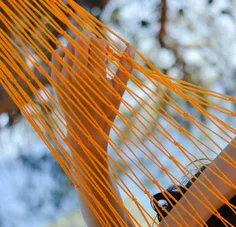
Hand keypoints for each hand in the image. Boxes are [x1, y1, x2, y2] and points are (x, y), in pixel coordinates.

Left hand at [51, 35, 133, 155]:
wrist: (86, 128)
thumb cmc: (107, 109)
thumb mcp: (119, 90)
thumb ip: (126, 68)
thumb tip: (131, 47)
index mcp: (96, 76)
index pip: (97, 44)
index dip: (103, 43)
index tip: (107, 51)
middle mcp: (78, 74)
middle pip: (82, 41)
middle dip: (90, 40)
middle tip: (97, 48)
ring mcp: (64, 76)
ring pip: (68, 46)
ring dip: (79, 45)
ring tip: (87, 54)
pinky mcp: (55, 79)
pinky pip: (57, 56)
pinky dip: (65, 52)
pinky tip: (75, 58)